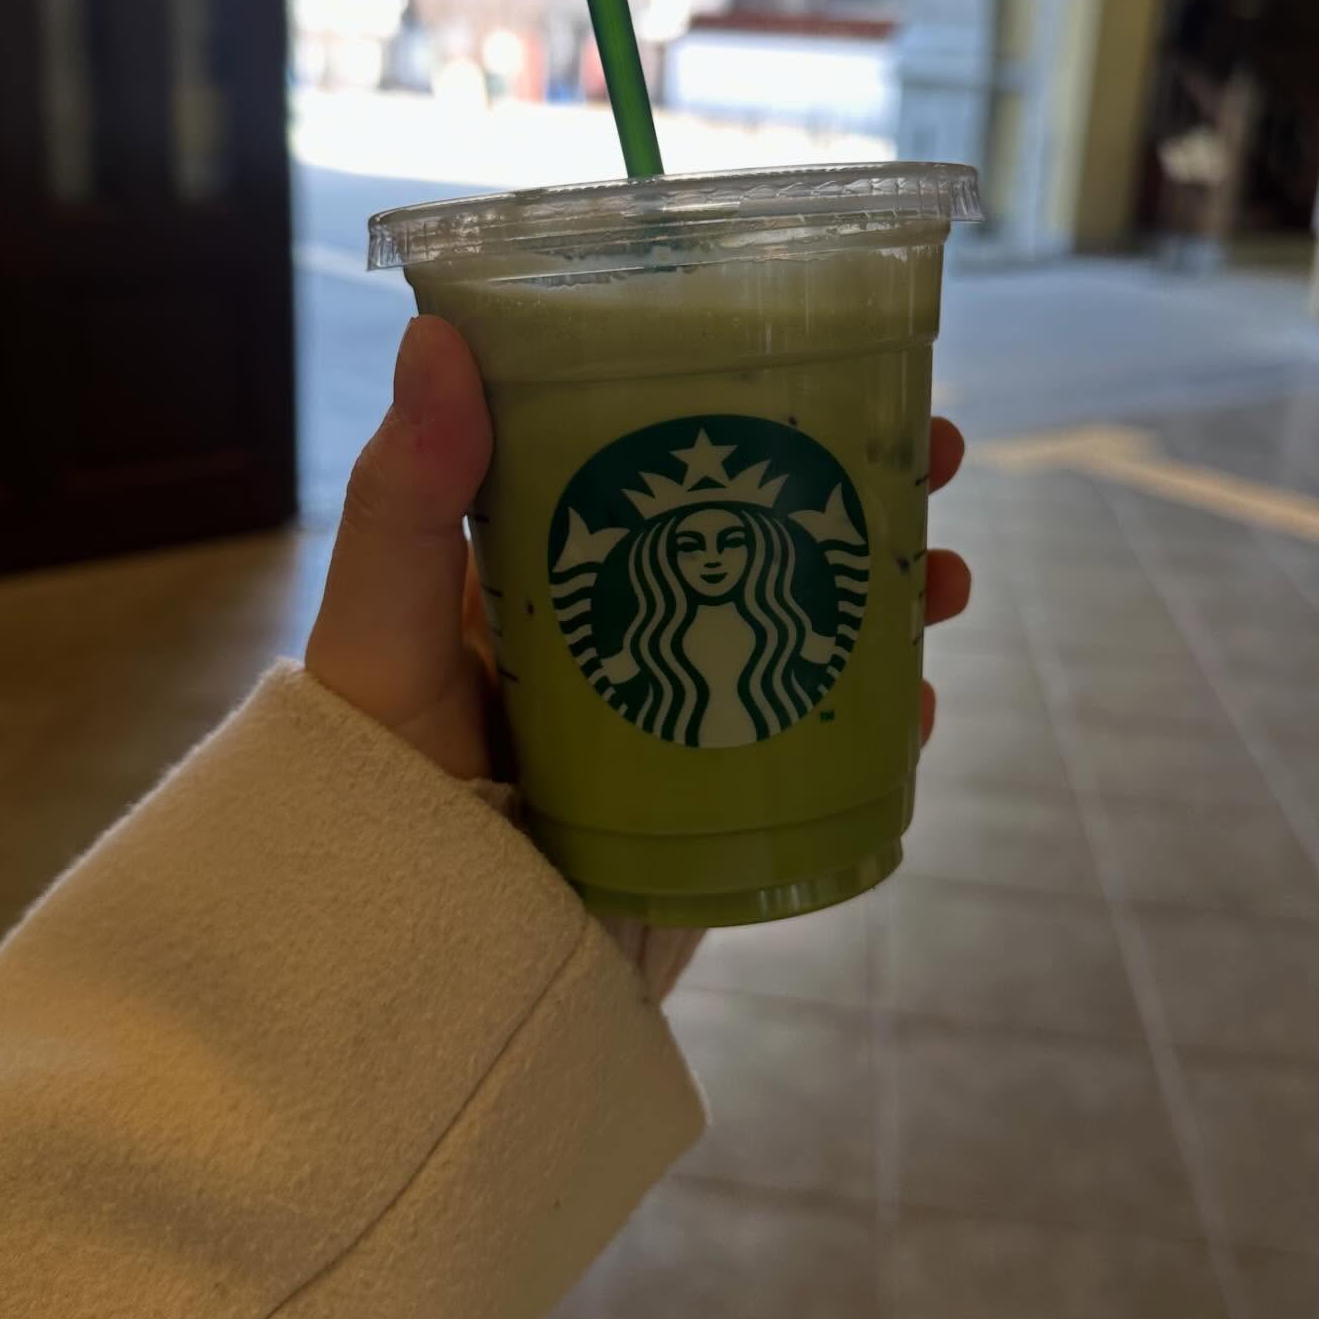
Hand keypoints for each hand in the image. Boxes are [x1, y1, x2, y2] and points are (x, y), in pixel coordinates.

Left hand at [306, 317, 969, 981]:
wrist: (417, 985)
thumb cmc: (369, 791)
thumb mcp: (379, 638)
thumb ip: (403, 502)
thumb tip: (435, 333)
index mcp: (546, 567)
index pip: (653, 451)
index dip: (739, 396)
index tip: (823, 345)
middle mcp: (623, 628)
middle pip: (758, 532)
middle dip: (852, 488)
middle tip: (938, 456)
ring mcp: (678, 715)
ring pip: (806, 626)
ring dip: (889, 593)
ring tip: (948, 579)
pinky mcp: (715, 803)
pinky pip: (815, 744)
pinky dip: (877, 718)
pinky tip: (916, 704)